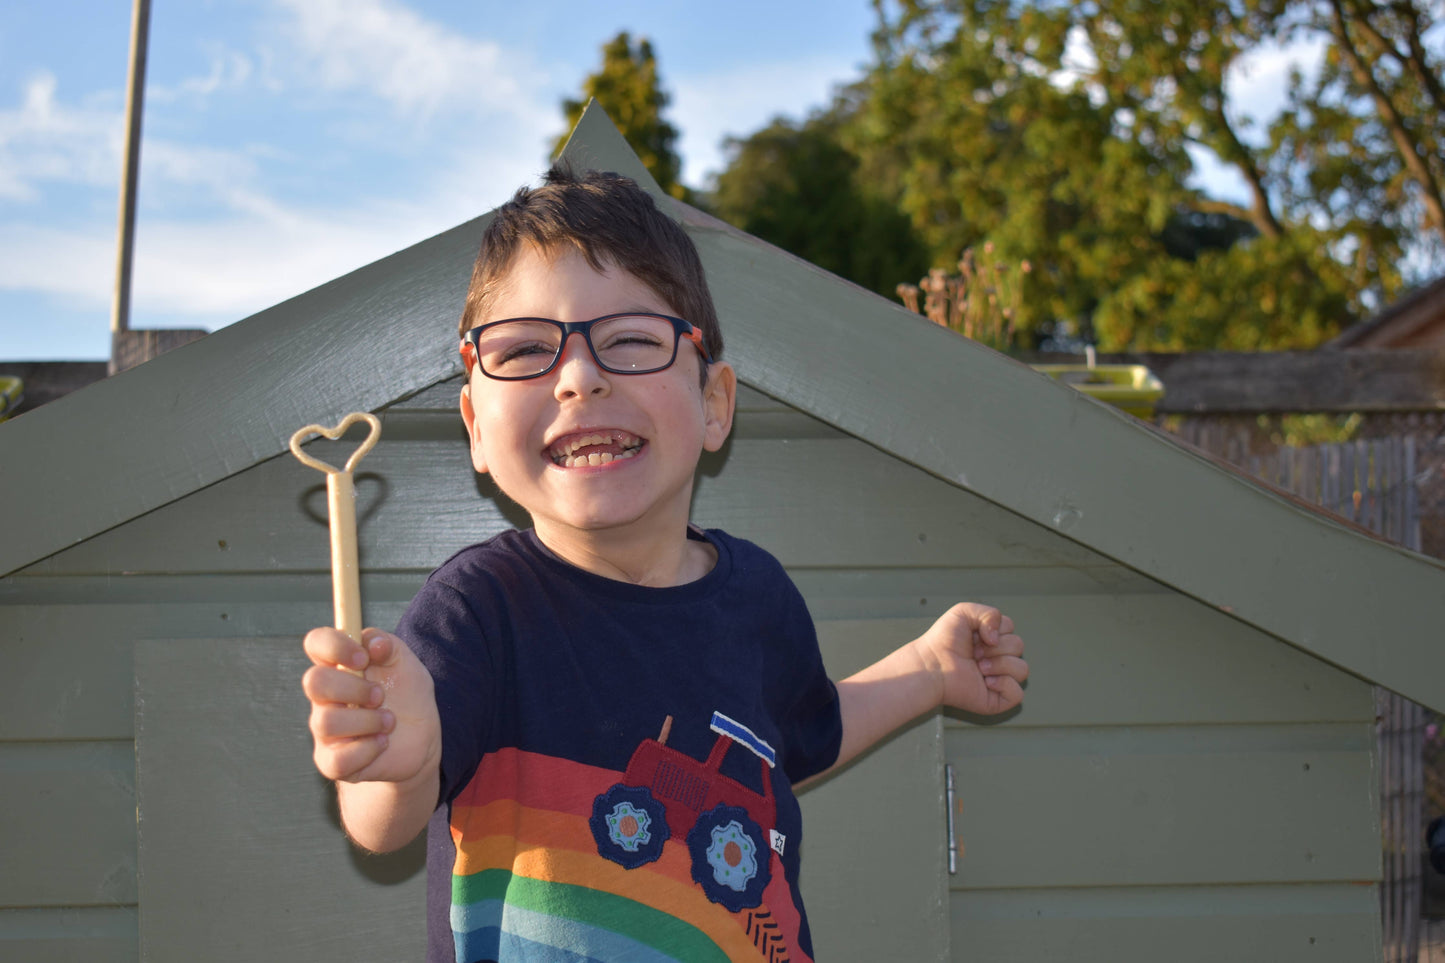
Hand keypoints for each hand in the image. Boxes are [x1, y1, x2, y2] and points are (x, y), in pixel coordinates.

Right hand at [302, 627, 441, 785]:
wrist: (420, 741)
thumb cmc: (406, 696)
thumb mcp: (406, 664)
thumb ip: (388, 646)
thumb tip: (373, 643)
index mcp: (339, 666)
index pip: (316, 643)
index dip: (335, 646)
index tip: (364, 658)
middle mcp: (325, 697)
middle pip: (313, 682)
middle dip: (354, 688)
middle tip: (380, 696)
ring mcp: (325, 731)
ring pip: (326, 722)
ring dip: (368, 721)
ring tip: (389, 722)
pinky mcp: (332, 762)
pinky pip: (339, 760)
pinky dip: (368, 749)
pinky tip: (382, 743)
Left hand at [912, 602, 1027, 715]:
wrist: (932, 665)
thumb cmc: (943, 641)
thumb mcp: (964, 612)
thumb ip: (990, 613)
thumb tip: (998, 638)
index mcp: (992, 640)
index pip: (1011, 629)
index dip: (995, 630)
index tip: (975, 636)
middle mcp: (997, 658)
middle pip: (1018, 646)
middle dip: (996, 648)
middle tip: (974, 653)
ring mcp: (999, 679)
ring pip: (1022, 669)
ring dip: (1000, 665)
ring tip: (979, 667)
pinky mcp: (997, 699)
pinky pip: (1018, 693)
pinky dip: (1004, 685)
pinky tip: (986, 681)